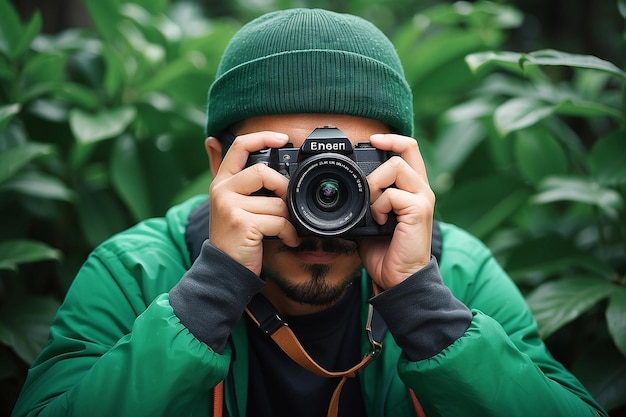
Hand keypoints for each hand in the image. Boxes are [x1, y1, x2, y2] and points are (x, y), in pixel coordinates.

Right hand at [208, 131, 299, 274]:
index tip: (283, 138)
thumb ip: (232, 176)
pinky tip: (287, 239)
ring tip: (286, 229)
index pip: (239, 146)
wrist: (224, 268)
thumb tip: (213, 139)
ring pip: (276, 202)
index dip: (262, 137)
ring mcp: (231, 207)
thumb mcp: (228, 202)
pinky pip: (279, 221)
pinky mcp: (242, 224)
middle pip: (263, 172)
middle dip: (283, 188)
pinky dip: (289, 233)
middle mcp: (222, 190)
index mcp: (222, 181)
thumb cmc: (234, 235)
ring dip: (288, 218)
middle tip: (288, 203)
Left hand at [358, 134, 434, 289]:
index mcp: (411, 188)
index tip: (371, 140)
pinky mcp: (419, 210)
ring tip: (371, 208)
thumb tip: (343, 190)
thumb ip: (365, 200)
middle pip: (404, 151)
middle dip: (377, 162)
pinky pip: (392, 194)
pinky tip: (378, 222)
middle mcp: (421, 189)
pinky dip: (378, 206)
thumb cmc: (385, 251)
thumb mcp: (370, 218)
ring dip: (375, 185)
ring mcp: (423, 198)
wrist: (398, 277)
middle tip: (367, 188)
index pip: (409, 148)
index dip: (391, 138)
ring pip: (396, 167)